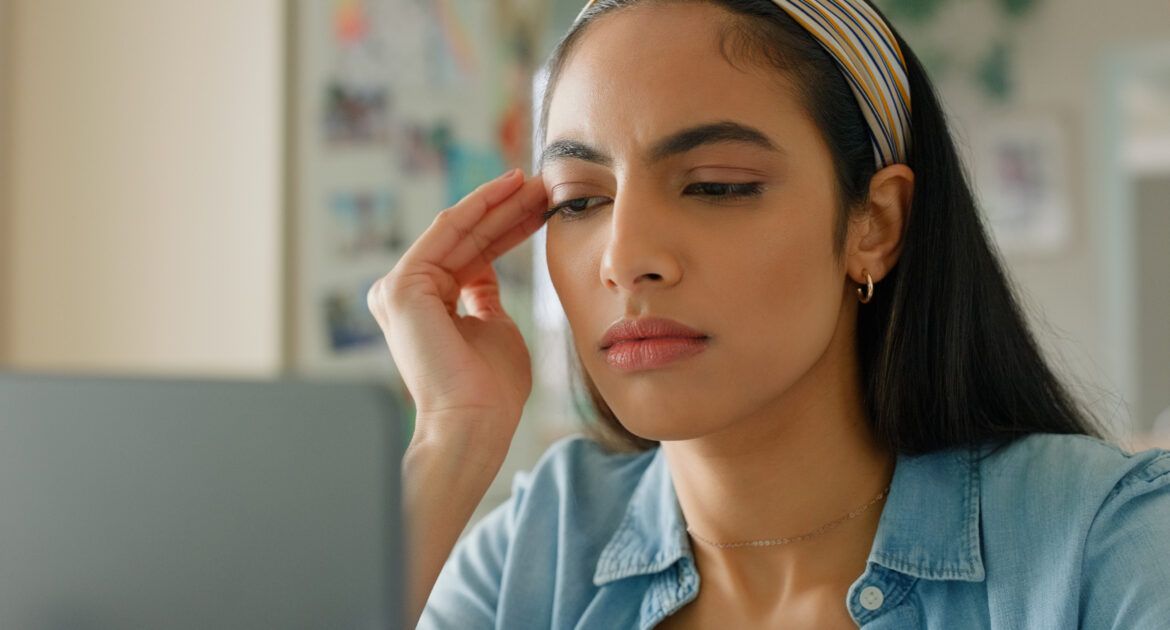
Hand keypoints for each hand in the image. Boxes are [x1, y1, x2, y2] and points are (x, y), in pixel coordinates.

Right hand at [367, 169, 548, 452]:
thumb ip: (485, 299)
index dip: (509, 229)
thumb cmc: (492, 390)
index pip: (473, 255)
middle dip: (507, 210)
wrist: (476, 423)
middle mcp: (407, 293)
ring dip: (498, 202)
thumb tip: (486, 273)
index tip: (543, 208)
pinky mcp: (402, 286)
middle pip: (467, 239)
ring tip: (536, 182)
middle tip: (543, 185)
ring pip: (459, 230)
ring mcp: (399, 288)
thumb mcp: (495, 329)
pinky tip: (509, 189)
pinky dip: (479, 207)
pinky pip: (448, 231)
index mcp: (428, 304)